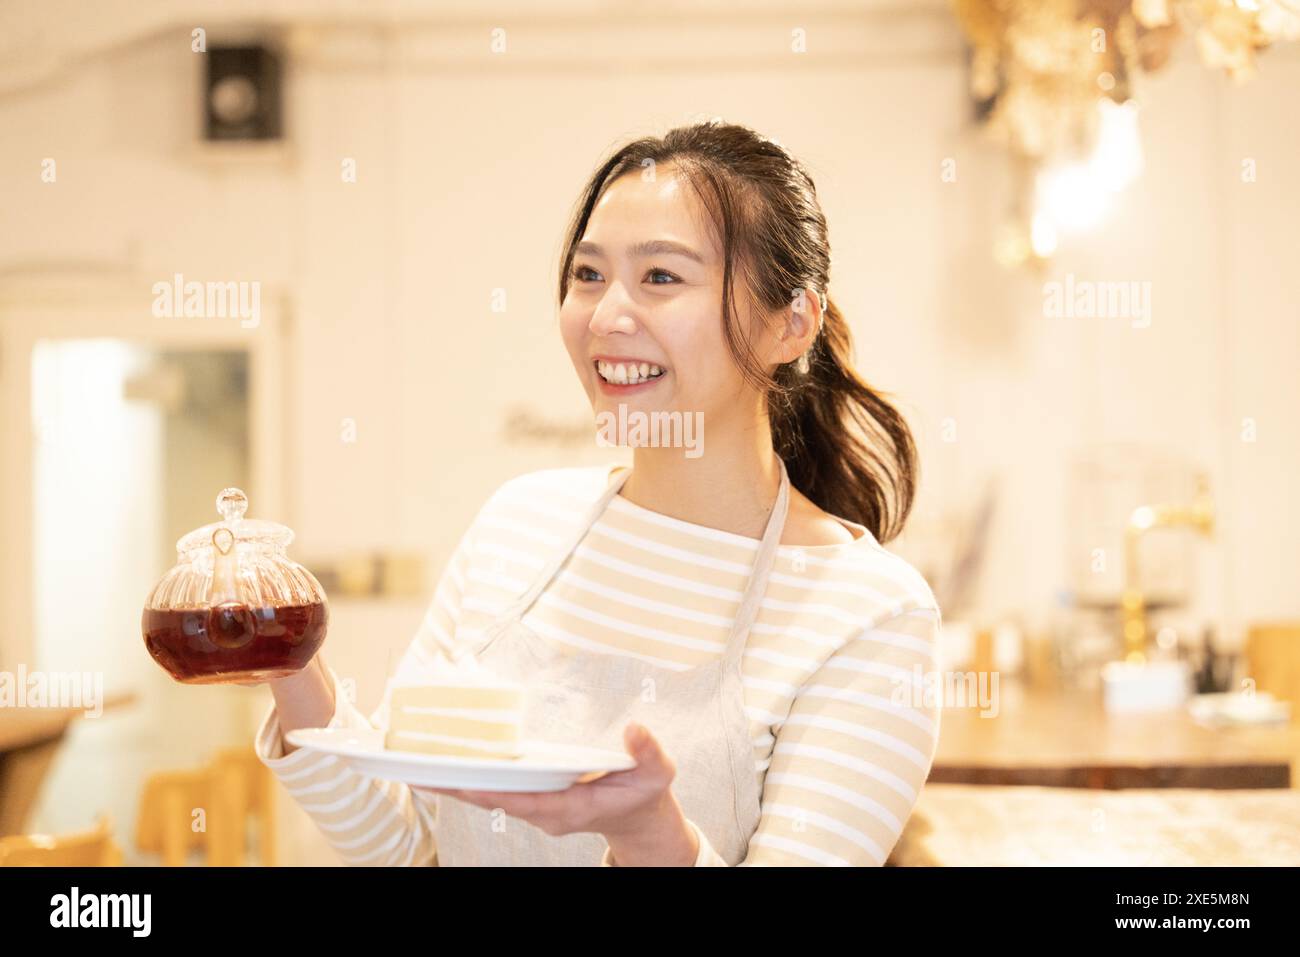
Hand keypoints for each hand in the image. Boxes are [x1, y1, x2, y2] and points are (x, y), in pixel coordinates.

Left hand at [415, 722, 699, 865]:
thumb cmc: (646, 792)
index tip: (467, 782)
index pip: (527, 802)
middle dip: (459, 787)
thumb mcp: (658, 772)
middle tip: (418, 772)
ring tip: (419, 767)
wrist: (641, 816)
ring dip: (457, 783)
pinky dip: (473, 779)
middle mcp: (548, 813)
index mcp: (572, 808)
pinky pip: (498, 790)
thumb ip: (648, 752)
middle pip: (496, 800)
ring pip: (492, 796)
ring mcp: (539, 808)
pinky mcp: (535, 799)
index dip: (496, 792)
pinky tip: (449, 766)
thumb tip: (634, 728)